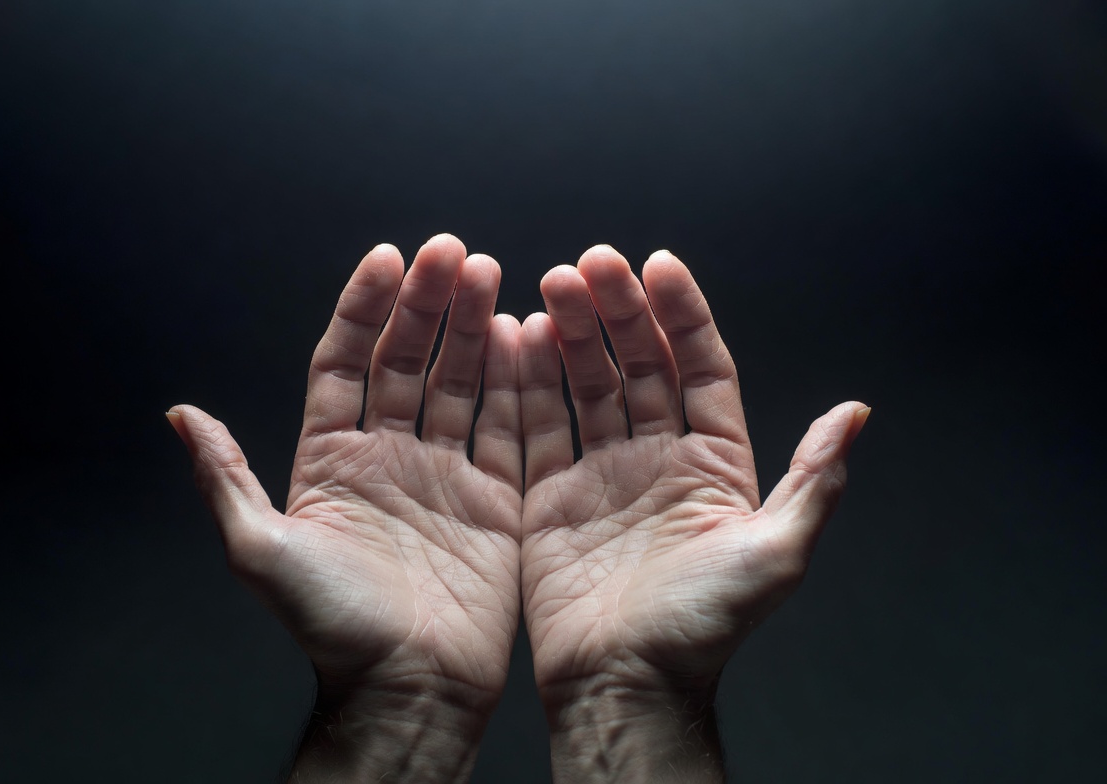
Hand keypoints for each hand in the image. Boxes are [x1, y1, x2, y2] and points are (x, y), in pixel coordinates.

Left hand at [169, 235, 523, 782]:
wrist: (409, 689)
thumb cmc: (331, 630)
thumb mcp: (262, 551)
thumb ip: (227, 477)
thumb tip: (180, 413)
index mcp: (331, 460)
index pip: (345, 363)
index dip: (363, 309)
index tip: (387, 259)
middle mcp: (387, 457)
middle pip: (408, 361)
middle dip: (427, 303)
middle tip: (452, 252)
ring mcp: (444, 475)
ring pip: (461, 383)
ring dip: (474, 329)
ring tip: (490, 275)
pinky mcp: (494, 500)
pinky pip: (508, 428)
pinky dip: (518, 383)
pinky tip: (526, 337)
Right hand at [518, 246, 867, 780]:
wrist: (624, 684)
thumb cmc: (702, 629)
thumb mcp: (773, 554)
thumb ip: (812, 482)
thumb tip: (856, 415)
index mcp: (714, 462)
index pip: (701, 367)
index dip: (683, 314)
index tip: (658, 264)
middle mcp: (659, 457)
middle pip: (640, 363)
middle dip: (618, 310)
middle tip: (590, 263)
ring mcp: (603, 472)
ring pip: (588, 383)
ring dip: (572, 332)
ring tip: (551, 285)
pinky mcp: (552, 493)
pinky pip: (539, 424)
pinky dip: (528, 381)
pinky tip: (519, 338)